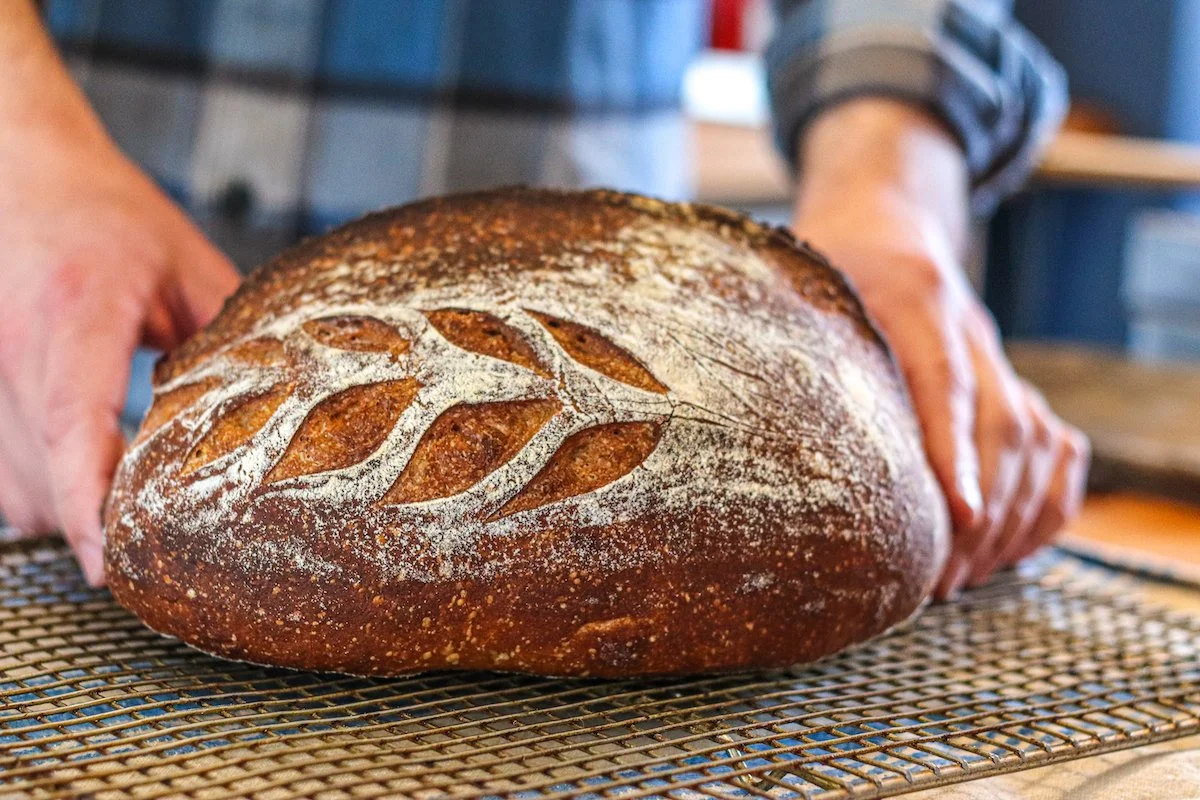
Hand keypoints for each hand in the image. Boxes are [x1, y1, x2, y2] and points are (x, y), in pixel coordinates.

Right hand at [0, 3, 238, 584]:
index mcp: (77, 308)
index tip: (113, 556)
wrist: (24, 170)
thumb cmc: (107, 213)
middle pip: (39, 469)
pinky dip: (35, 492)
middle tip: (151, 562)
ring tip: (124, 526)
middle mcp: (13, 342)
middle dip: (92, 525)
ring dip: (63, 513)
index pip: (71, 420)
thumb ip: (227, 335)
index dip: (89, 498)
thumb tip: (278, 403)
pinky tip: (79, 493)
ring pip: (8, 481)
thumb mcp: (187, 263)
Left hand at [792, 99, 1089, 597]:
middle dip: (981, 512)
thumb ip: (771, 332)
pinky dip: (1046, 497)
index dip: (955, 451)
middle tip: (940, 580)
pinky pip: (1055, 442)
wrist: (885, 217)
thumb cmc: (826, 257)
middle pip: (1003, 423)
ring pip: (1036, 437)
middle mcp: (966, 325)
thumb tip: (706, 399)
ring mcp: (995, 350)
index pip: (946, 381)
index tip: (958, 517)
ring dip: (1010, 516)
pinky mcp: (1007, 374)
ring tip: (962, 578)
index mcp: (911, 296)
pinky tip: (1012, 546)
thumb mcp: (794, 279)